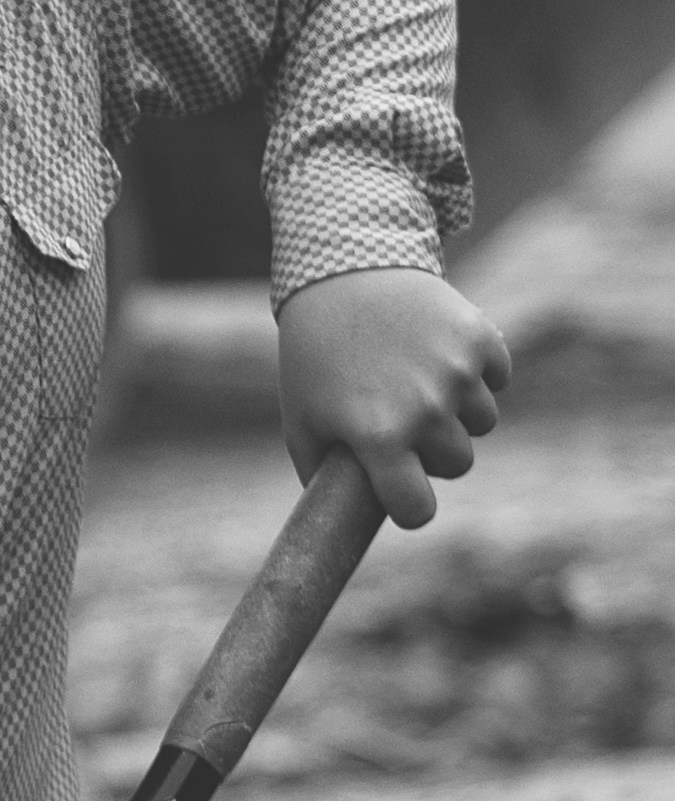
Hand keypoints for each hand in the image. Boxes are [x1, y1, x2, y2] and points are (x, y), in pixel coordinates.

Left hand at [277, 266, 509, 529]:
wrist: (340, 273)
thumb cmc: (315, 357)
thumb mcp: (302, 420)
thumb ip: (320, 479)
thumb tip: (340, 526)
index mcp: (378, 437)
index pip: (417, 510)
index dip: (411, 506)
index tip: (405, 492)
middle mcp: (424, 408)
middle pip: (457, 464)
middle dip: (434, 453)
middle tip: (405, 422)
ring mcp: (456, 371)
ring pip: (483, 423)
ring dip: (459, 412)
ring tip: (420, 382)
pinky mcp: (479, 337)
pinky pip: (498, 379)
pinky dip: (479, 372)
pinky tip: (442, 354)